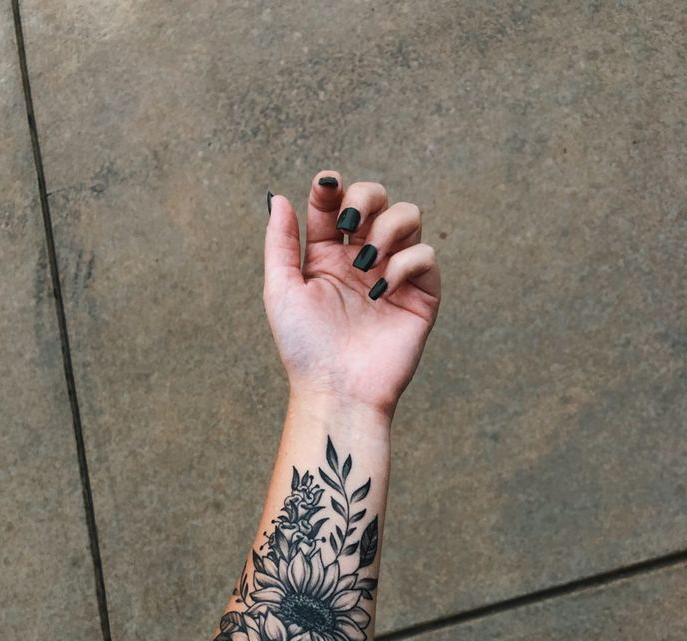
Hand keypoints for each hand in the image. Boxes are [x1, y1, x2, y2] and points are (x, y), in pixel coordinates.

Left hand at [263, 171, 441, 418]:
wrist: (337, 389)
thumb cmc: (305, 347)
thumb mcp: (281, 290)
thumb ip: (280, 242)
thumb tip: (278, 197)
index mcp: (327, 257)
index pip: (335, 204)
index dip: (331, 188)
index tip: (325, 188)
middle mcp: (362, 259)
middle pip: (377, 198)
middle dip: (365, 197)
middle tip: (349, 226)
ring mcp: (394, 273)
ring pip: (408, 216)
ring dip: (387, 227)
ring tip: (366, 263)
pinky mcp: (421, 295)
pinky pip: (425, 256)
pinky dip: (405, 263)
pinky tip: (382, 290)